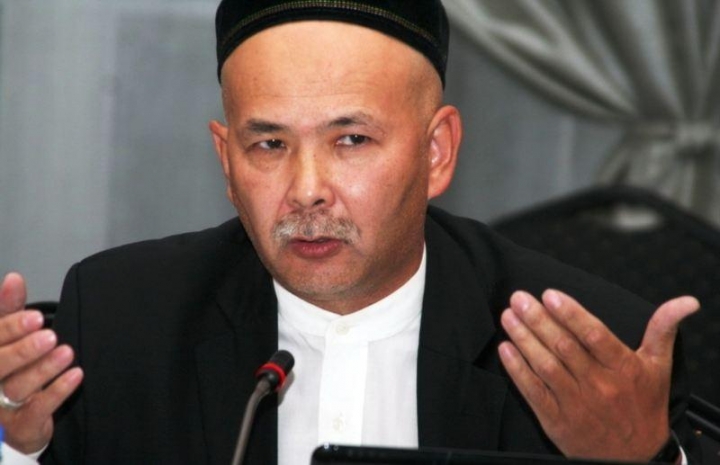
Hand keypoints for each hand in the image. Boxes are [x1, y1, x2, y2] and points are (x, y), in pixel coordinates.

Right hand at [0, 272, 82, 452]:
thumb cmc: (10, 370)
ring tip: (66, 352)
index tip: (36, 316)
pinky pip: (38, 409)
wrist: (15, 420)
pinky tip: (76, 375)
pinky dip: (57, 391)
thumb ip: (8, 309)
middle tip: (49, 334)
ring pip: (17, 386)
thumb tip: (14, 278)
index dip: (10, 328)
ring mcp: (0, 406)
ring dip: (44, 368)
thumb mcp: (7, 337)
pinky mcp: (20, 425)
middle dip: (22, 349)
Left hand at [498, 289, 697, 460]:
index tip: (550, 295)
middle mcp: (599, 384)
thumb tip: (685, 302)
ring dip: (524, 339)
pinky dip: (517, 370)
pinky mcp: (556, 419)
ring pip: (545, 366)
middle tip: (519, 298)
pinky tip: (506, 349)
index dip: (571, 314)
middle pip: (564, 347)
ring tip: (509, 316)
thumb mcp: (659, 366)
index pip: (594, 335)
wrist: (634, 456)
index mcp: (623, 368)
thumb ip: (663, 329)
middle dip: (538, 319)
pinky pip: (533, 391)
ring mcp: (575, 402)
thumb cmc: (644, 406)